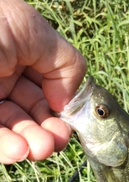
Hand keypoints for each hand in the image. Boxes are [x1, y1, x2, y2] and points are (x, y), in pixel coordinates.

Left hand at [0, 0, 86, 163]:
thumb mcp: (33, 31)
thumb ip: (64, 63)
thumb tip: (67, 100)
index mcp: (18, 56)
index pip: (45, 90)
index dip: (60, 107)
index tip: (69, 118)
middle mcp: (0, 79)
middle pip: (29, 114)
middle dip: (47, 131)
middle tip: (55, 142)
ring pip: (10, 129)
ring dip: (29, 143)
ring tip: (40, 149)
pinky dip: (5, 147)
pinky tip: (18, 151)